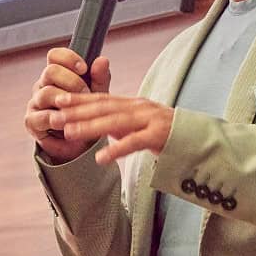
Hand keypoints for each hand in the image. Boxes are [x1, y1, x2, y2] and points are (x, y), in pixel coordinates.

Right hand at [24, 47, 110, 163]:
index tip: (84, 68)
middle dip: (72, 81)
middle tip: (86, 93)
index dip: (68, 58)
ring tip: (79, 110)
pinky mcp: (32, 122)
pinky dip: (55, 119)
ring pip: (46, 93)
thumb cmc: (86, 114)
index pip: (55, 56)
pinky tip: (66, 122)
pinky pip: (41, 116)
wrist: (80, 145)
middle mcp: (44, 85)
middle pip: (50, 71)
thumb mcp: (98, 95)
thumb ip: (100, 78)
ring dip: (66, 101)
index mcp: (58, 74)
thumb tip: (102, 59)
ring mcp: (36, 103)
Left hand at [49, 92, 173, 164]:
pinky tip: (101, 158)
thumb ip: (122, 123)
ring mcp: (151, 120)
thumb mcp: (142, 124)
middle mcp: (141, 108)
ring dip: (90, 126)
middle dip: (78, 111)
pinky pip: (135, 143)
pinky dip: (116, 149)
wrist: (200, 141)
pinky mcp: (160, 136)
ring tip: (70, 132)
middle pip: (104, 107)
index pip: (103, 98)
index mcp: (135, 104)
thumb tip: (98, 123)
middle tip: (55, 115)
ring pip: (116, 122)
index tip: (58, 100)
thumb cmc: (170, 135)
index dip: (79, 98)